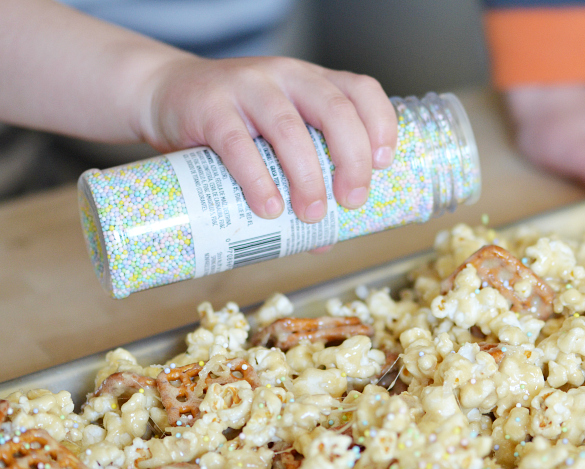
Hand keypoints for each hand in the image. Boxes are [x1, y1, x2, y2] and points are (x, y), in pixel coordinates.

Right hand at [139, 56, 397, 221]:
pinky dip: (257, 180)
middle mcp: (287, 76)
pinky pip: (237, 144)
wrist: (166, 93)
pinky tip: (268, 208)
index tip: (383, 167)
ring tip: (311, 214)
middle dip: (351, 160)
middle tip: (351, 201)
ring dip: (307, 177)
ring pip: (288, 128)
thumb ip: (301, 178)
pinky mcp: (210, 107)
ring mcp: (248, 87)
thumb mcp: (275, 137)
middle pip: (335, 111)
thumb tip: (324, 240)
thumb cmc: (235, 123)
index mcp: (313, 81)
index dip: (381, 125)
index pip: (361, 91)